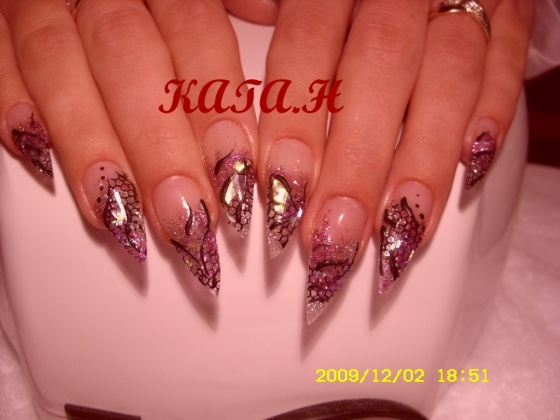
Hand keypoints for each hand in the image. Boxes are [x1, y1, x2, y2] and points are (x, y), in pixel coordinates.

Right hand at [0, 0, 258, 293]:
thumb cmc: (168, 2)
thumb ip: (238, 6)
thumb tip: (272, 20)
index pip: (197, 33)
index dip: (216, 107)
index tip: (238, 177)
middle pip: (130, 59)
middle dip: (158, 146)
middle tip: (187, 217)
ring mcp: (48, 0)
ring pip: (58, 62)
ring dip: (89, 146)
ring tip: (121, 217)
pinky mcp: (3, 22)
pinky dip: (13, 105)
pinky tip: (39, 161)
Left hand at [226, 0, 534, 322]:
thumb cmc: (336, 5)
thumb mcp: (289, 11)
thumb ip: (273, 60)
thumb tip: (232, 144)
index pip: (305, 41)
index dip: (291, 119)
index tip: (273, 194)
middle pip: (377, 67)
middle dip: (354, 161)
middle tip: (329, 237)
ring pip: (448, 72)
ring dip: (423, 158)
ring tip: (397, 233)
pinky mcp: (506, 12)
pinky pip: (505, 61)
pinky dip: (493, 114)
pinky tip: (471, 171)